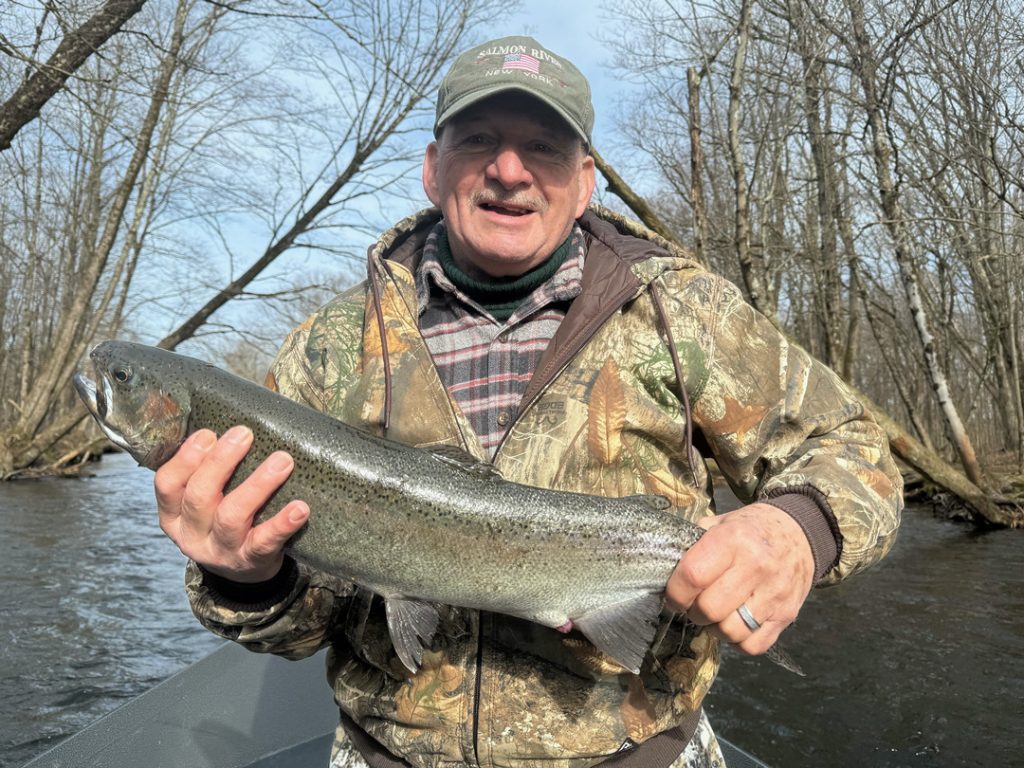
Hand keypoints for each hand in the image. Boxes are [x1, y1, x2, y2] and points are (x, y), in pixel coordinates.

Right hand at [154, 425, 308, 582]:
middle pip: (199, 496)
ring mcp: (220, 551)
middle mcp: (192, 534)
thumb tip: (233, 426)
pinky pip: (264, 542)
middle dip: (220, 462)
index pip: (167, 484)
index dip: (185, 458)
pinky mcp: (249, 562)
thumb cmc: (225, 523)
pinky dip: (282, 523)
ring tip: (282, 461)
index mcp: (174, 514)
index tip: (208, 433)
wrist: (244, 575)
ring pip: (232, 516)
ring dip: (258, 485)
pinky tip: (300, 508)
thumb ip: (210, 473)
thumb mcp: (206, 503)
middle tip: (244, 434)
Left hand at [666, 502, 813, 655]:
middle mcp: (756, 567)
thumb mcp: (722, 522)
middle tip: (694, 605)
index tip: (673, 596)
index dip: (675, 592)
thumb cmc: (752, 529)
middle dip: (693, 612)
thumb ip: (696, 544)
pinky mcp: (787, 615)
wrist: (802, 532)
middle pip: (709, 609)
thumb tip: (667, 569)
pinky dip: (737, 641)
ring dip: (714, 629)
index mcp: (734, 540)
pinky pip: (753, 645)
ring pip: (730, 631)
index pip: (693, 576)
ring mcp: (774, 594)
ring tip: (714, 616)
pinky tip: (734, 624)